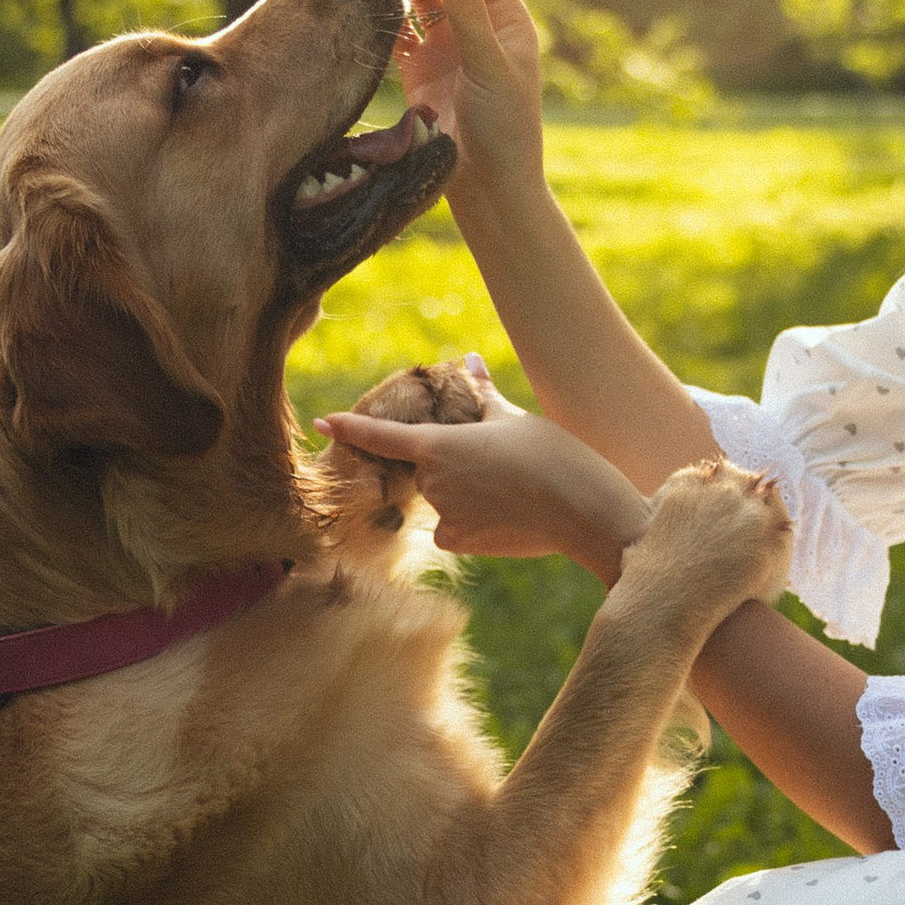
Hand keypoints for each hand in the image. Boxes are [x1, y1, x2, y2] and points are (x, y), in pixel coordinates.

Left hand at [318, 362, 648, 581]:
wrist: (582, 509)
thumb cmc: (550, 454)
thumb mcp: (514, 417)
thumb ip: (482, 393)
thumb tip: (470, 361)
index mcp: (437, 444)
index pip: (380, 436)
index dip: (349, 428)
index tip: (322, 423)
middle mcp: (431, 482)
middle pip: (426, 471)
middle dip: (452, 465)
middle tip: (499, 463)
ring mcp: (442, 516)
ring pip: (442, 501)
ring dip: (465, 494)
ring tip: (511, 489)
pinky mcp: (458, 543)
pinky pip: (452, 529)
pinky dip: (472, 522)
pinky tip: (506, 517)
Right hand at [397, 0, 543, 203]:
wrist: (485, 184)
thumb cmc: (504, 126)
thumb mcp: (490, 67)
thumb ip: (471, 17)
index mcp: (507, 22)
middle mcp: (476, 29)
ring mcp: (446, 49)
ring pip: (422, 0)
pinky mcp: (419, 70)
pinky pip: (400, 33)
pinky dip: (391, 20)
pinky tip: (383, 14)